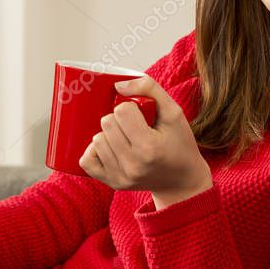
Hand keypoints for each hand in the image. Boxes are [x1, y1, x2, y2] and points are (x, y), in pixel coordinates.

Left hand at [79, 75, 212, 203]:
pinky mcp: (112, 183)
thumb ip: (150, 89)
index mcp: (149, 147)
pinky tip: (110, 149)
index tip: (142, 116)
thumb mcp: (173, 112)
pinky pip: (87, 161)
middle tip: (133, 127)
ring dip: (108, 135)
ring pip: (96, 140)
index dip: (130, 108)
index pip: (121, 111)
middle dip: (118, 120)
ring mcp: (120, 177)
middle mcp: (133, 165)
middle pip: (106, 124)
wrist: (182, 179)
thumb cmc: (179, 143)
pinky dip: (95, 151)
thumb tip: (118, 85)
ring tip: (125, 139)